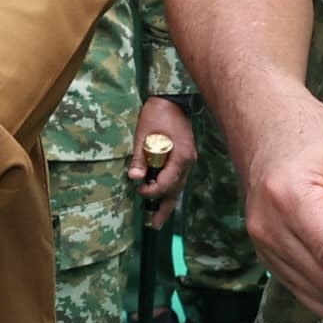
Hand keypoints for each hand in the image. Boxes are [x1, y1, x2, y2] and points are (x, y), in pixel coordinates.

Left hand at [129, 98, 194, 220]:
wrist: (172, 98)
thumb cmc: (157, 113)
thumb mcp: (144, 133)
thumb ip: (140, 157)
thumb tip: (134, 177)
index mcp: (180, 156)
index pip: (167, 183)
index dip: (152, 191)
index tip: (139, 189)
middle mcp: (188, 161)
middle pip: (176, 190)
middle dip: (164, 208)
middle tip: (154, 225)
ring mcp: (188, 159)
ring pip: (179, 186)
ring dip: (168, 201)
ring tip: (159, 218)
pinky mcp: (185, 156)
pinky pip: (179, 178)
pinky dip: (171, 188)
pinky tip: (164, 197)